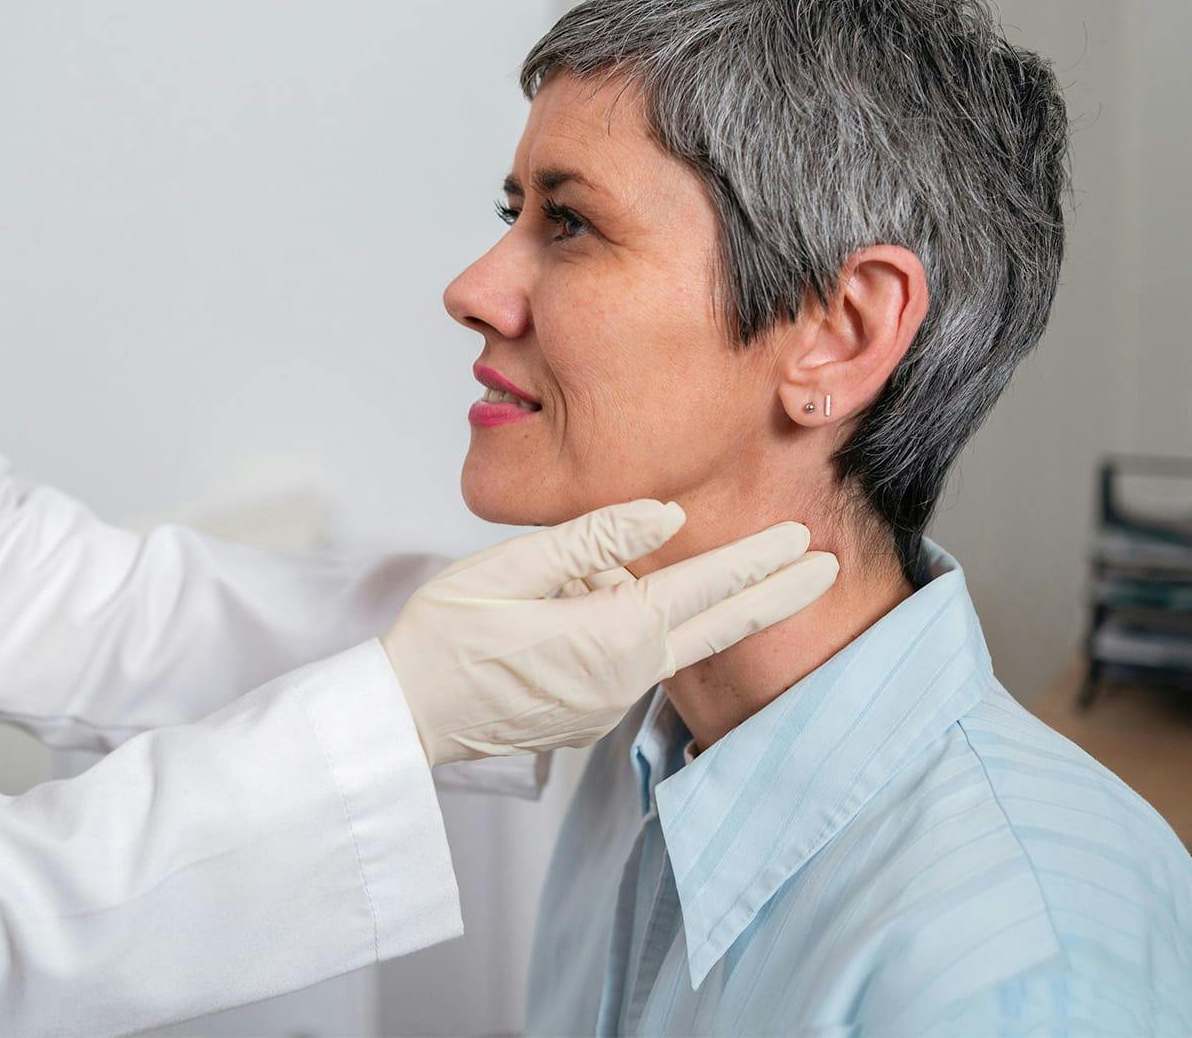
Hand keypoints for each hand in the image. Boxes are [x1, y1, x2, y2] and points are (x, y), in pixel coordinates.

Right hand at [380, 499, 838, 765]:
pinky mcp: (590, 713)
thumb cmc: (445, 634)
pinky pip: (630, 658)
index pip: (704, 591)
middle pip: (715, 628)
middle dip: (773, 595)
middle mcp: (623, 678)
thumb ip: (593, 540)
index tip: (804, 542)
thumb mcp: (510, 567)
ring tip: (612, 573)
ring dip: (678, 602)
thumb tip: (662, 515)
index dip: (758, 563)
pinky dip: (632, 626)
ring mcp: (609, 704)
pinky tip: (577, 606)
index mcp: (610, 636)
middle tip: (824, 567)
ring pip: (664, 637)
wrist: (406, 715)